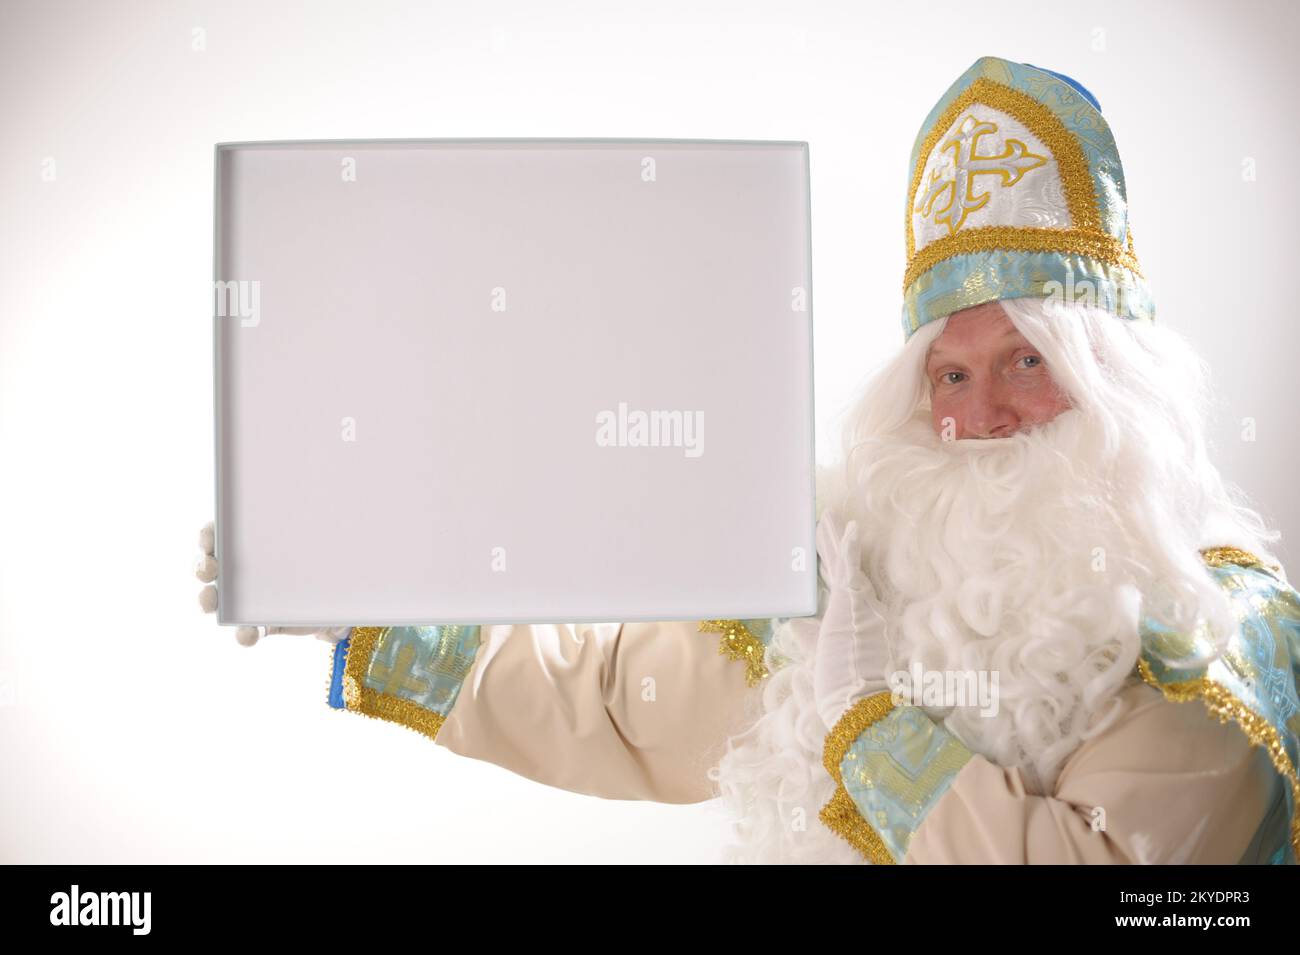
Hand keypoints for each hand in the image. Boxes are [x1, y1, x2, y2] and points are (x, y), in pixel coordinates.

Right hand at [195, 520, 349, 646]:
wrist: (340, 598)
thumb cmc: (324, 558)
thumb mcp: (320, 538)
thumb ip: (313, 525)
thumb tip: (324, 501)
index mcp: (247, 542)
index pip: (217, 534)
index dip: (209, 535)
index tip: (211, 538)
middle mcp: (237, 570)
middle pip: (208, 566)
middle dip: (202, 566)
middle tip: (208, 568)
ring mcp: (244, 600)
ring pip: (216, 600)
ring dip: (208, 600)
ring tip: (210, 602)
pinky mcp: (260, 624)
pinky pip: (246, 630)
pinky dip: (244, 634)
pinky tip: (247, 634)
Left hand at [813, 508, 891, 731]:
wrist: (858, 699)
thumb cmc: (842, 682)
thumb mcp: (818, 652)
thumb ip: (808, 634)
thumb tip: (792, 621)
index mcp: (854, 619)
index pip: (841, 586)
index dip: (830, 567)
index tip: (822, 554)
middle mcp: (861, 607)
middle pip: (842, 569)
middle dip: (829, 546)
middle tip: (823, 523)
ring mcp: (859, 602)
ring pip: (844, 562)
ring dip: (834, 538)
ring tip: (825, 516)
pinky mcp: (855, 600)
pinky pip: (851, 567)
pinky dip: (848, 546)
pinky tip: (848, 526)